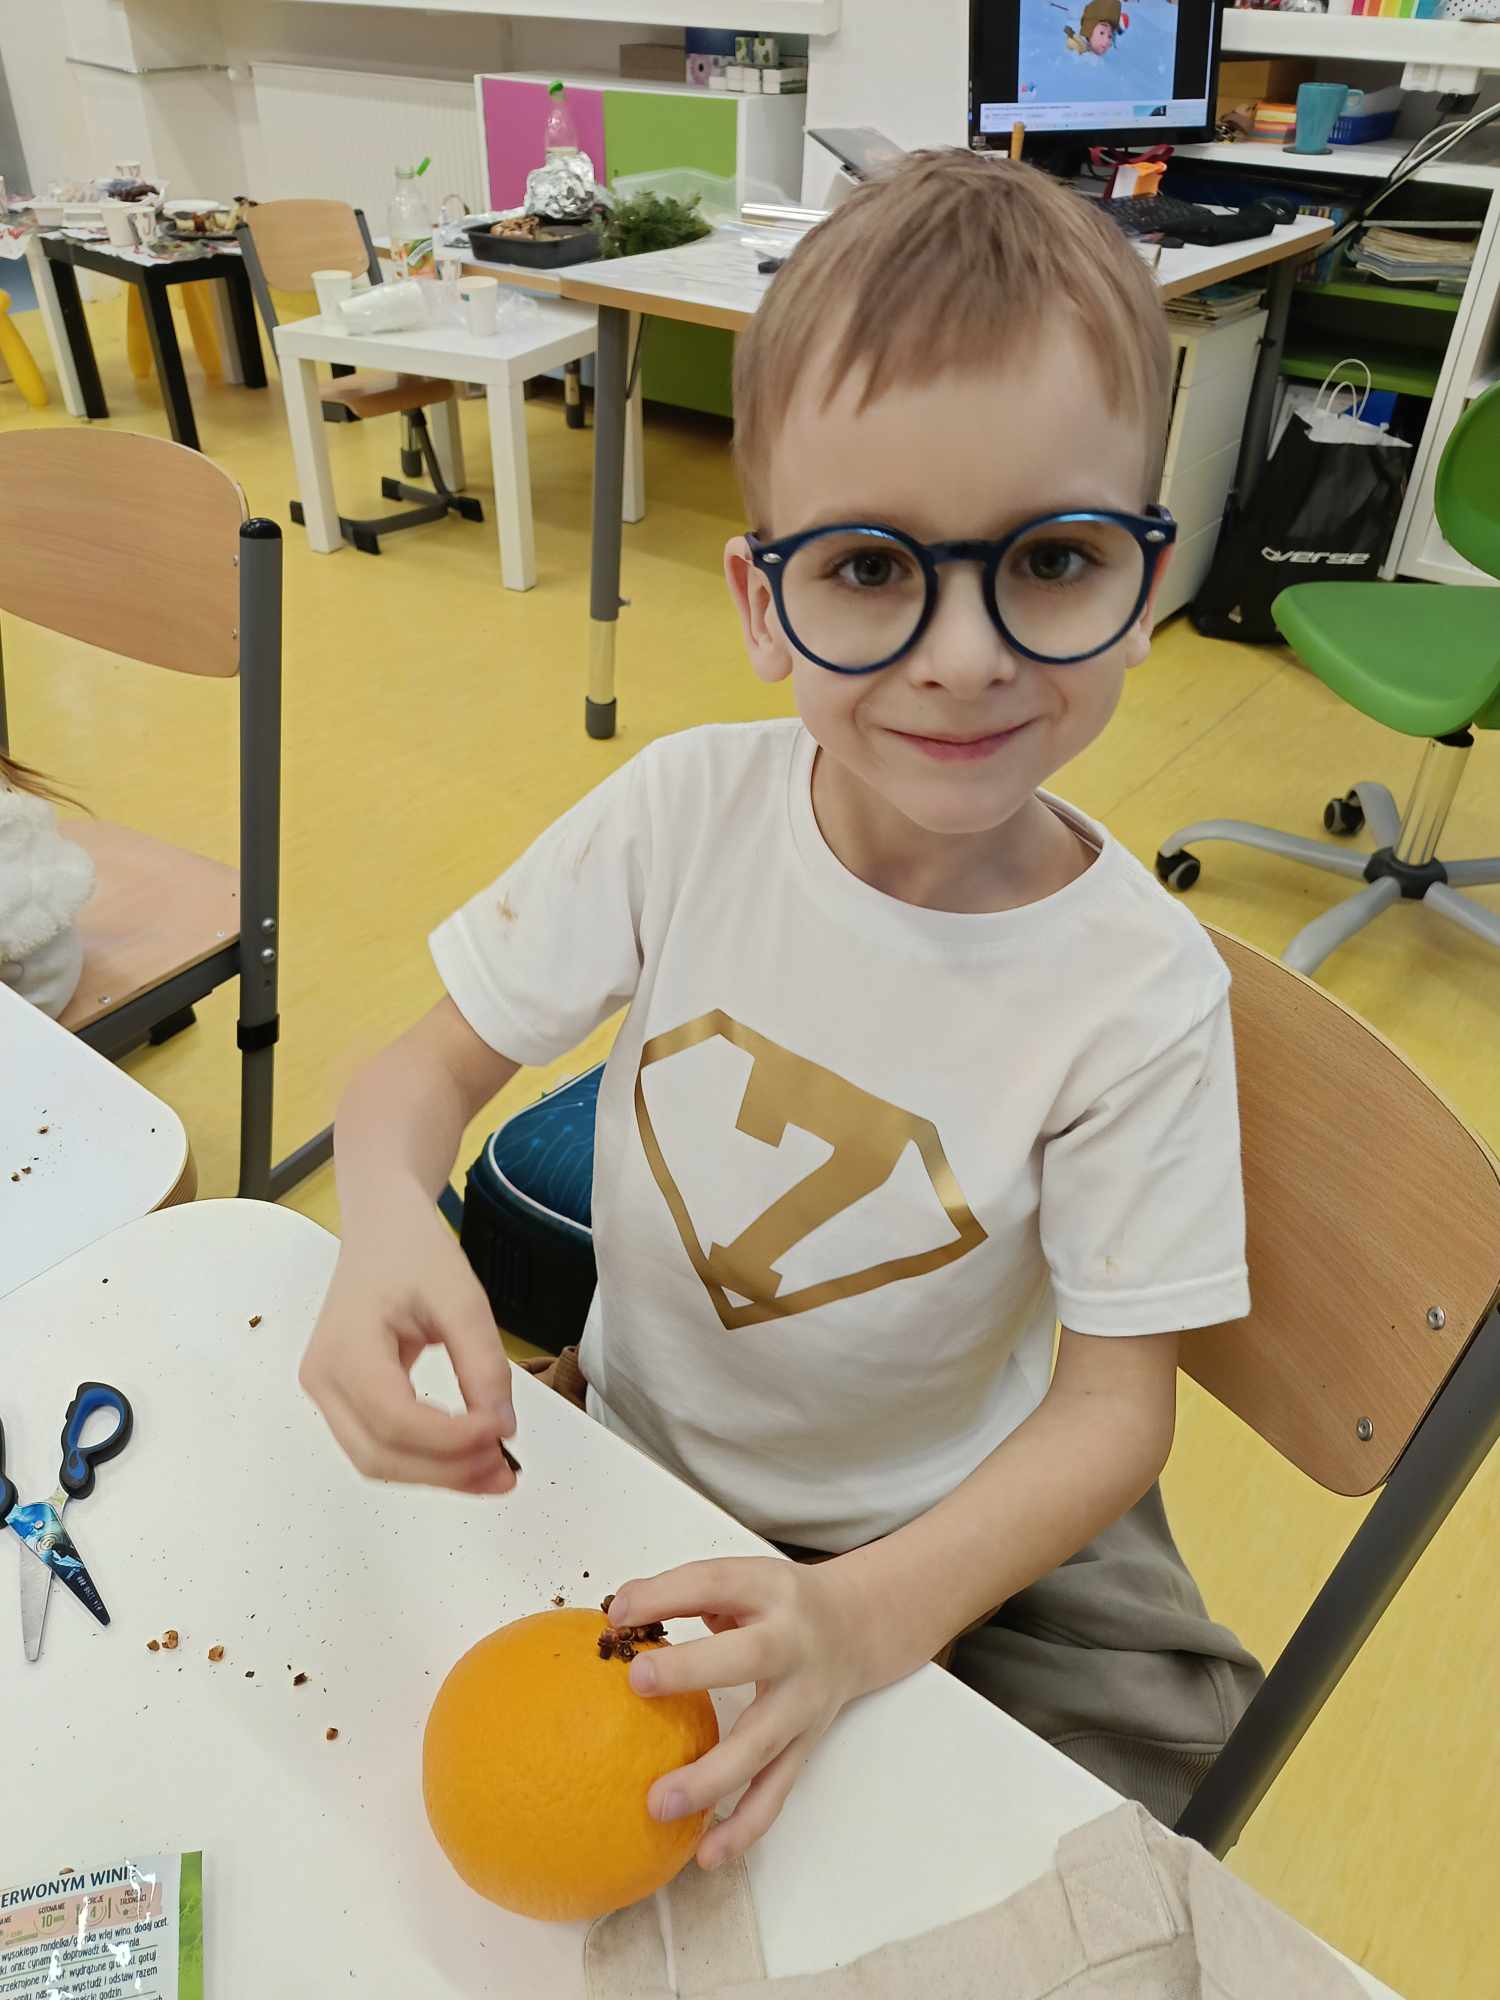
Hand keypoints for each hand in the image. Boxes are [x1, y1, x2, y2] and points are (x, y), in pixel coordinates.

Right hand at [299, 1191, 516, 1494]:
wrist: (382, 1227)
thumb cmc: (412, 1250)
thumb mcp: (461, 1296)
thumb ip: (482, 1363)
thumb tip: (503, 1427)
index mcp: (345, 1347)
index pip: (394, 1418)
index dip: (451, 1439)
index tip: (503, 1432)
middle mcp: (323, 1378)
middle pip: (380, 1454)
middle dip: (447, 1471)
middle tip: (506, 1469)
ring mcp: (327, 1393)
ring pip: (378, 1460)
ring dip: (438, 1474)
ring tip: (495, 1470)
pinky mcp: (343, 1399)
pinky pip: (381, 1445)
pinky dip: (426, 1459)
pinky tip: (469, 1455)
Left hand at [606, 1557, 870, 1869]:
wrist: (856, 1629)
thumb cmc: (776, 1604)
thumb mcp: (742, 1581)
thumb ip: (688, 1592)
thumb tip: (618, 1615)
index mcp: (770, 1591)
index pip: (716, 1584)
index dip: (666, 1595)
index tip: (617, 1613)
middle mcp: (793, 1644)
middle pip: (749, 1656)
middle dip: (693, 1669)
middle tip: (637, 1682)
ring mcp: (802, 1702)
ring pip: (761, 1743)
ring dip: (711, 1777)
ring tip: (658, 1804)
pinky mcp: (804, 1746)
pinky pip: (775, 1791)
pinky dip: (743, 1827)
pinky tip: (706, 1854)